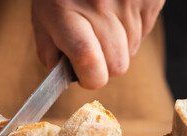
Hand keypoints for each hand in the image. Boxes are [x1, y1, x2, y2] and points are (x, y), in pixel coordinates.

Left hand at [32, 0, 164, 88]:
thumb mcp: (42, 16)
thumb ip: (48, 50)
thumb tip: (63, 74)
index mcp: (66, 14)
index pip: (88, 59)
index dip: (90, 78)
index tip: (85, 75)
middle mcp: (99, 6)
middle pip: (117, 66)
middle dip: (105, 65)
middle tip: (93, 47)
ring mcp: (128, 1)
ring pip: (130, 52)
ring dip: (117, 46)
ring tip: (103, 24)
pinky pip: (144, 34)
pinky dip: (130, 31)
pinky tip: (116, 14)